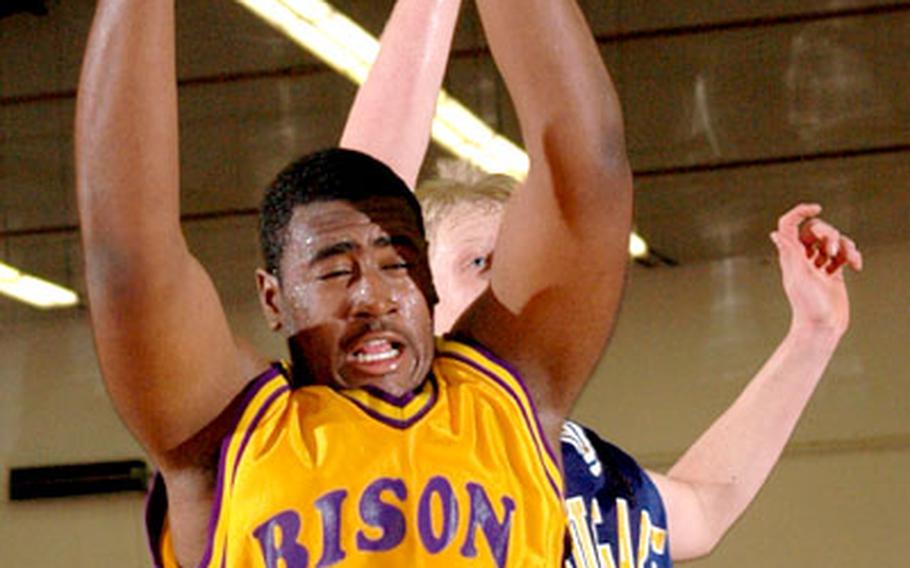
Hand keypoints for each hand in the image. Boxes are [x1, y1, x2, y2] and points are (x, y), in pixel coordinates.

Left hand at [769, 203, 862, 335]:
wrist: (822, 326)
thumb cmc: (808, 304)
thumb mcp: (799, 276)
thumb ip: (790, 253)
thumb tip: (775, 233)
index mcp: (790, 255)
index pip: (789, 225)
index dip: (800, 212)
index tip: (817, 207)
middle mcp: (802, 257)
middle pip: (816, 229)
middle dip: (830, 234)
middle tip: (832, 251)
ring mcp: (818, 264)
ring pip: (833, 240)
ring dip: (845, 245)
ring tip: (848, 260)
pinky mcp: (833, 272)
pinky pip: (844, 253)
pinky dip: (852, 255)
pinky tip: (856, 266)